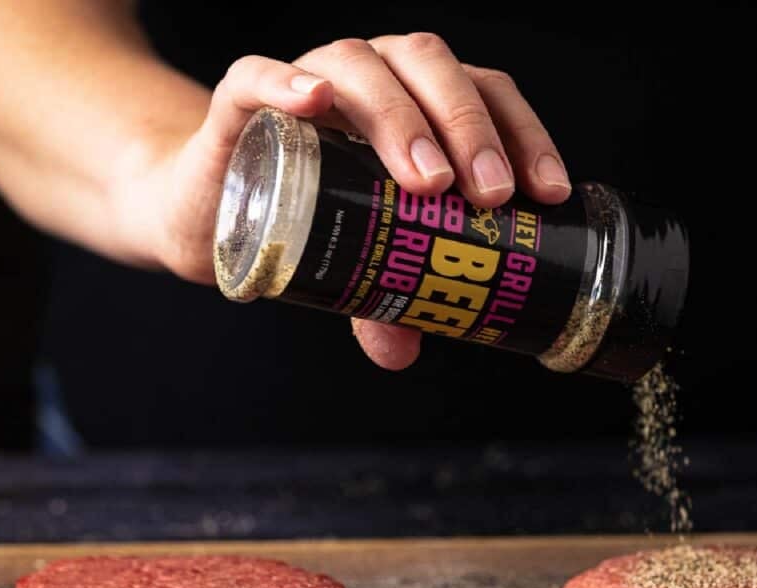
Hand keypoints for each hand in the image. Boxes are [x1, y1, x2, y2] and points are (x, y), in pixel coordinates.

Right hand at [133, 33, 570, 369]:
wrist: (210, 208)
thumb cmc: (304, 218)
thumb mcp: (356, 263)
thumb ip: (383, 299)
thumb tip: (404, 352)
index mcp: (416, 102)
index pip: (484, 93)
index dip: (521, 134)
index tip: (546, 192)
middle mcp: (370, 76)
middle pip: (429, 66)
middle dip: (467, 128)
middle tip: (486, 194)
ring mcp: (305, 79)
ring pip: (360, 64)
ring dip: (400, 116)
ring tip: (426, 181)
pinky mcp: (239, 101)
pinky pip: (257, 75)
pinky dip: (287, 83)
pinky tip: (317, 103)